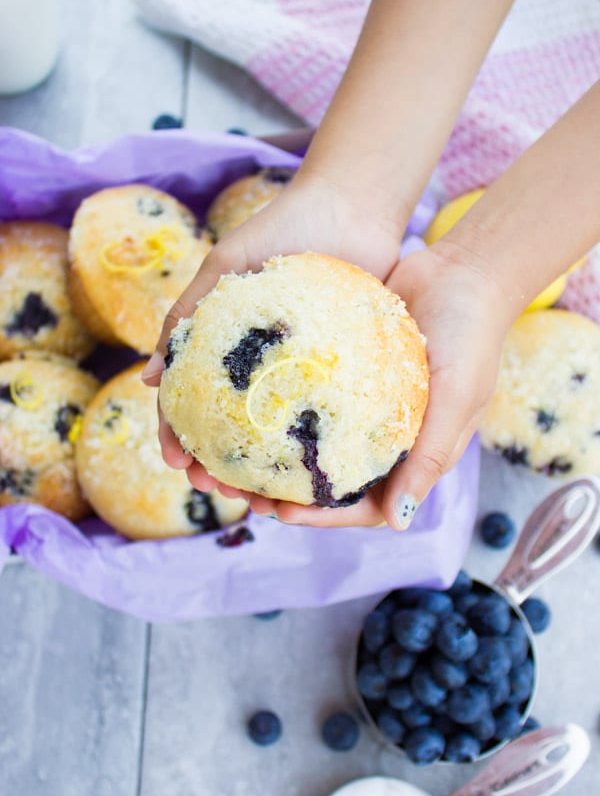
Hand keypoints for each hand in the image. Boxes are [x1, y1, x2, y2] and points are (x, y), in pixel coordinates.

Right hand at [142, 173, 405, 506]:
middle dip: (222, 467)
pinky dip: (316, 450)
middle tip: (219, 488)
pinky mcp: (346, 373)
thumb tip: (148, 380)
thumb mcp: (226, 267)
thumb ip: (186, 317)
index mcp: (230, 348)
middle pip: (237, 431)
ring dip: (267, 473)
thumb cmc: (284, 227)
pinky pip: (330, 419)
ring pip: (282, 437)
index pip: (196, 402)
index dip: (181, 435)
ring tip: (266, 499)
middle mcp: (266, 367)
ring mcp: (306, 373)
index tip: (179, 463)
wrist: (352, 206)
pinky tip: (313, 475)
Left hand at [249, 242, 512, 528]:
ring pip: (315, 442)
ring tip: (237, 456)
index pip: (366, 506)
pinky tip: (251, 402)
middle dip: (292, 494)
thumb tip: (398, 524)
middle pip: (332, 482)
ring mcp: (363, 405)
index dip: (326, 518)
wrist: (463, 272)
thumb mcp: (458, 400)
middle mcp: (385, 438)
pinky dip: (285, 404)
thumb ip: (430, 458)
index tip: (284, 513)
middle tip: (247, 493)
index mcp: (413, 456)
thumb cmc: (471, 338)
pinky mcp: (346, 372)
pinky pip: (311, 396)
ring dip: (280, 456)